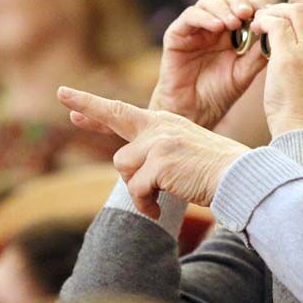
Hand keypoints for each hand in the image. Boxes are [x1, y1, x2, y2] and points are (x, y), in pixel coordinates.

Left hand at [57, 87, 248, 218]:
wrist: (240, 176)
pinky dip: (146, 204)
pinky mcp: (159, 163)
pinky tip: (158, 208)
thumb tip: (126, 165)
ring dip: (137, 188)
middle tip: (62, 93)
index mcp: (167, 121)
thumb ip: (156, 150)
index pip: (124, 111)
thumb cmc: (217, 169)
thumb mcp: (184, 151)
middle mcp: (160, 126)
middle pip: (114, 118)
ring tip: (155, 199)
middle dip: (88, 107)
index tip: (68, 98)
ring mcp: (159, 142)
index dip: (93, 106)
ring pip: (123, 166)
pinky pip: (136, 189)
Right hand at [151, 0, 267, 128]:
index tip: (267, 13)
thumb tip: (275, 33)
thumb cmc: (220, 93)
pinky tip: (217, 27)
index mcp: (233, 32)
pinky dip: (204, 17)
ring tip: (234, 22)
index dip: (256, 6)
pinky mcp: (177, 34)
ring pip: (208, 1)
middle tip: (248, 13)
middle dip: (239, 2)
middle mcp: (214, 25)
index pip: (246, 7)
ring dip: (223, 8)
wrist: (195, 112)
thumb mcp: (245, 72)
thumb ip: (258, 53)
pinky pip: (189, 16)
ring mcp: (195, 28)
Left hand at [251, 4, 302, 140]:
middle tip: (269, 17)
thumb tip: (299, 68)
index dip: (298, 22)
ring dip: (274, 13)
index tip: (283, 26)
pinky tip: (255, 28)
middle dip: (286, 10)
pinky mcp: (290, 57)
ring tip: (259, 22)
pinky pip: (276, 24)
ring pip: (294, 12)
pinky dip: (264, 21)